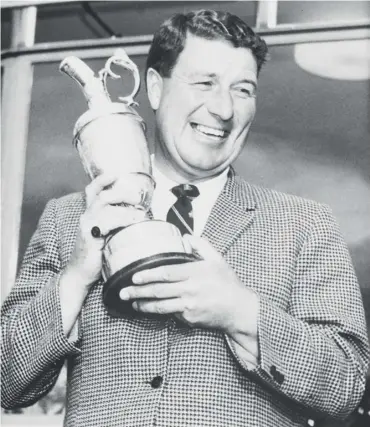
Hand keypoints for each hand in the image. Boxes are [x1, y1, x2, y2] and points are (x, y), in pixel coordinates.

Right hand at [63, 173, 146, 288]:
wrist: (80, 274)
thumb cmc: (97, 255)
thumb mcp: (107, 235)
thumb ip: (117, 224)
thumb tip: (140, 215)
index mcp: (90, 214)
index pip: (93, 191)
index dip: (103, 180)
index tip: (116, 174)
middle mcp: (87, 216)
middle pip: (102, 196)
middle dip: (122, 193)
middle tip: (138, 199)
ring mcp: (87, 226)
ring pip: (106, 208)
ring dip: (126, 210)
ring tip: (140, 216)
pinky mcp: (89, 236)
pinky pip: (106, 223)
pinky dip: (121, 221)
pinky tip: (132, 224)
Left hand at [120, 235, 258, 335]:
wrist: (239, 309)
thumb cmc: (227, 283)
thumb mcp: (217, 259)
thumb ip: (201, 245)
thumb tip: (185, 237)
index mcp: (194, 272)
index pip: (166, 273)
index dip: (148, 275)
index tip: (135, 276)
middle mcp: (190, 289)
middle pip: (158, 290)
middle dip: (138, 292)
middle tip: (123, 292)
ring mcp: (189, 306)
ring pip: (160, 306)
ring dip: (144, 305)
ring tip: (132, 302)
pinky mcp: (190, 318)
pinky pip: (171, 314)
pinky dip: (159, 311)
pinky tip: (150, 309)